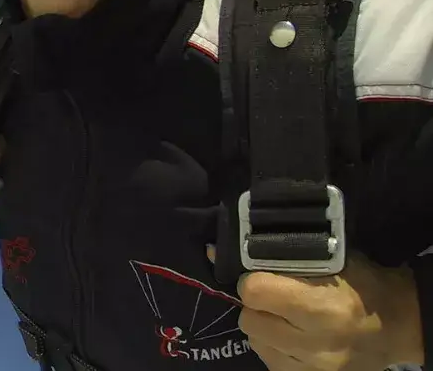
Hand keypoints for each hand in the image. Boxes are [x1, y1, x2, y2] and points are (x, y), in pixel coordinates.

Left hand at [214, 247, 422, 370]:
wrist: (397, 324)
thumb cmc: (361, 284)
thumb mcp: (328, 260)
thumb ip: (276, 256)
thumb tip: (213, 252)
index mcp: (321, 307)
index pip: (253, 292)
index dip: (253, 280)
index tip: (263, 276)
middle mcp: (315, 342)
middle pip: (249, 319)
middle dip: (257, 305)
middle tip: (276, 297)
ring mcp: (313, 366)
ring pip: (255, 341)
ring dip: (264, 326)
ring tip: (286, 317)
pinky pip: (270, 361)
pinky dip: (274, 346)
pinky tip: (292, 337)